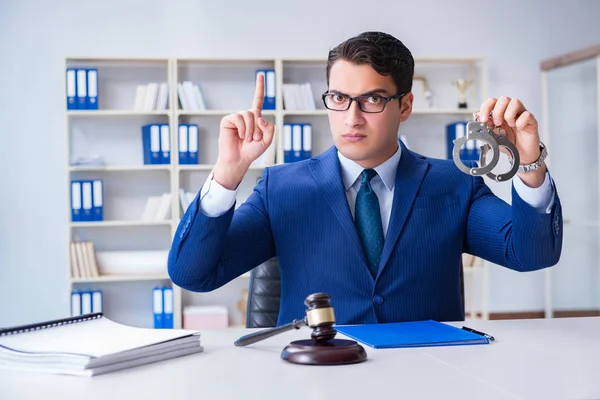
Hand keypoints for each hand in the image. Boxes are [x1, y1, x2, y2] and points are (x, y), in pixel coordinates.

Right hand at [213, 73, 275, 189]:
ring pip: (248, 115)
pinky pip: (238, 118)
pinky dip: (243, 128)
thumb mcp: (267, 140)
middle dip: (258, 128)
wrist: (239, 160)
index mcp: (255, 118)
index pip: (258, 100)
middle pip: (256, 113)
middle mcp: (245, 116)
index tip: (260, 74)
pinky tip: (240, 136)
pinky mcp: (227, 120)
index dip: (259, 87)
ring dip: (251, 130)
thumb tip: (259, 117)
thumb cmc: (252, 151)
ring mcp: (236, 118)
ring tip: (247, 140)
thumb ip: (270, 128)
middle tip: (254, 140)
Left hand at [477, 97, 545, 187]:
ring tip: (509, 125)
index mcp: (500, 113)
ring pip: (515, 102)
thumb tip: (478, 118)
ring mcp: (521, 115)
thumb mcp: (493, 137)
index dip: (486, 108)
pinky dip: (521, 122)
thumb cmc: (508, 144)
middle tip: (497, 123)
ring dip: (509, 114)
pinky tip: (519, 128)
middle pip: (503, 99)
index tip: (483, 119)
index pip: (492, 101)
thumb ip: (486, 128)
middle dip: (497, 111)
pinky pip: (527, 114)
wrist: (521, 155)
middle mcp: (510, 111)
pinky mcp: (531, 121)